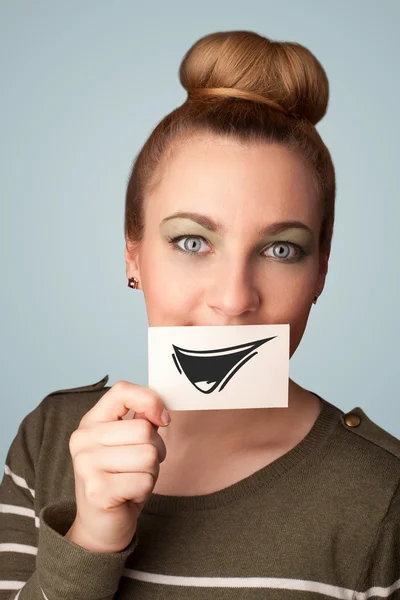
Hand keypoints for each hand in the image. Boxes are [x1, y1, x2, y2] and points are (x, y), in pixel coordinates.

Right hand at [65, 380, 170, 552]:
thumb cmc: (120, 478)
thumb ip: (141, 420)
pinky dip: (145, 490)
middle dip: (156, 450)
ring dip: (151, 472)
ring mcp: (86, 465)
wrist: (101, 525)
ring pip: (149, 455)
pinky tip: (128, 495)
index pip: (122, 391)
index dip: (150, 401)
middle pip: (144, 430)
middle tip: (140, 466)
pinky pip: (145, 481)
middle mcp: (82, 439)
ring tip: (133, 480)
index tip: (162, 419)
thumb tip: (159, 411)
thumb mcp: (129, 443)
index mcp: (91, 422)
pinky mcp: (98, 490)